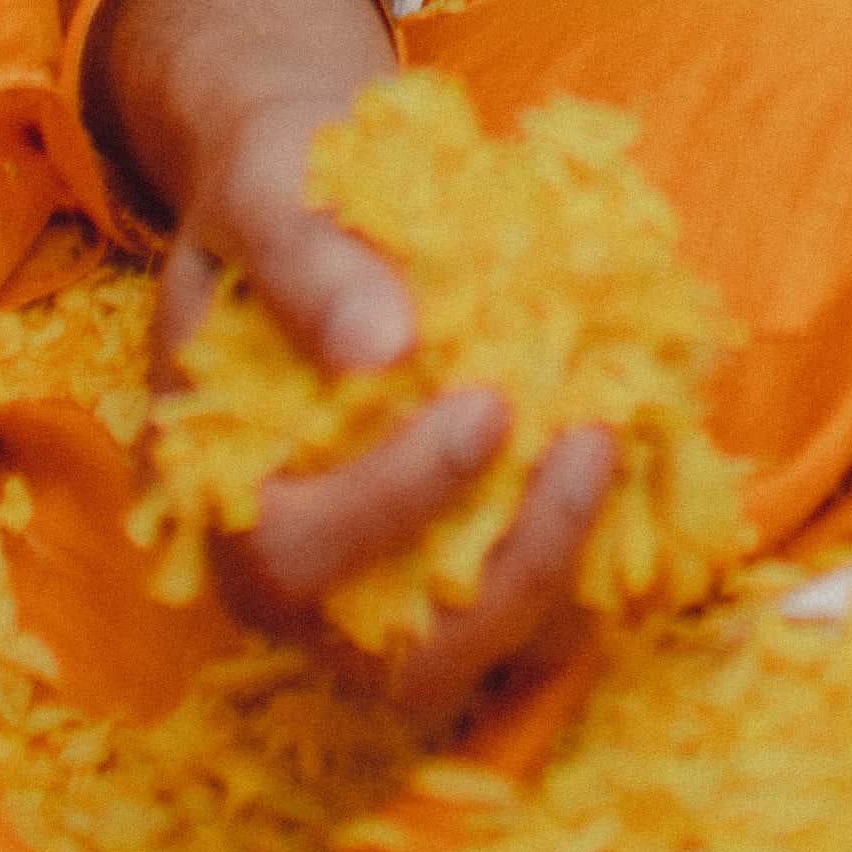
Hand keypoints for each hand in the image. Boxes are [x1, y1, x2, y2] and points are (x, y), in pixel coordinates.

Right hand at [124, 0, 616, 704]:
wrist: (310, 190)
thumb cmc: (276, 187)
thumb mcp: (267, 189)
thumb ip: (305, 265)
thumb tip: (378, 349)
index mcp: (217, 495)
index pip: (290, 561)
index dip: (395, 504)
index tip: (488, 405)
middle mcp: (293, 576)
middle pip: (400, 664)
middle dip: (510, 575)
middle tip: (588, 443)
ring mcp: (377, 587)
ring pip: (481, 660)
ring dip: (565, 577)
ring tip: (615, 442)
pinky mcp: (456, 568)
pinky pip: (534, 618)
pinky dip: (595, 560)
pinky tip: (634, 452)